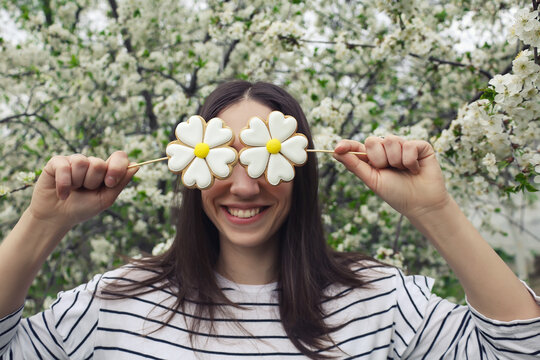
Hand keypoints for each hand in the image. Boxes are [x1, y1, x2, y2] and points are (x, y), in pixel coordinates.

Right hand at [27, 151, 137, 228]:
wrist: (57, 218)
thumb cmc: (82, 208)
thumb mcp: (105, 199)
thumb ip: (120, 183)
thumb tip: (136, 165)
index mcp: (106, 171)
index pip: (119, 157)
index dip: (116, 168)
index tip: (110, 183)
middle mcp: (91, 163)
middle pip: (99, 163)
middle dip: (92, 182)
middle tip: (85, 190)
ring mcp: (74, 161)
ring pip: (81, 163)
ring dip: (77, 182)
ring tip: (73, 190)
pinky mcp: (57, 163)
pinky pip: (64, 166)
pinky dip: (64, 184)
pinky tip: (62, 193)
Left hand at [333, 136, 450, 218]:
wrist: (421, 204)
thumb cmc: (396, 194)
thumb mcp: (372, 180)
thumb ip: (355, 165)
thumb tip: (335, 152)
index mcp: (373, 158)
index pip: (357, 146)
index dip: (347, 145)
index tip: (338, 148)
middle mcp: (387, 150)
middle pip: (373, 141)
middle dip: (379, 159)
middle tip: (389, 170)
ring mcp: (403, 146)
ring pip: (391, 140)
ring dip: (396, 160)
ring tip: (403, 170)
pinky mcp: (420, 146)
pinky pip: (408, 145)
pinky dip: (410, 161)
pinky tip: (415, 169)